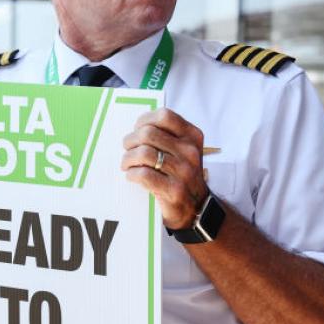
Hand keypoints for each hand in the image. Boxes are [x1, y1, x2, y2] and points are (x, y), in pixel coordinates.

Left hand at [121, 108, 208, 229]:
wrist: (196, 207)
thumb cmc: (181, 174)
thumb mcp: (183, 150)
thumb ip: (165, 136)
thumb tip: (137, 127)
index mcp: (192, 136)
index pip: (164, 116)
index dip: (144, 120)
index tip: (136, 130)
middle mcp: (190, 151)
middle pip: (148, 133)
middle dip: (130, 141)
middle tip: (127, 150)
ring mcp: (183, 171)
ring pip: (143, 153)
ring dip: (128, 159)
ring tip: (127, 164)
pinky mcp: (173, 190)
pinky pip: (143, 175)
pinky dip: (132, 174)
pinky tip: (132, 176)